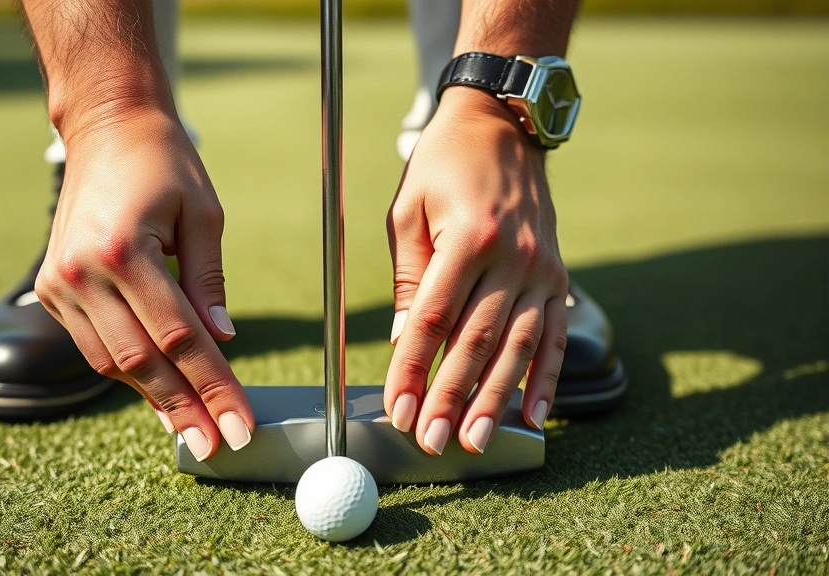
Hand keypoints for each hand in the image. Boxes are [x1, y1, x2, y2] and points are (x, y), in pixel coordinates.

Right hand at [35, 110, 253, 460]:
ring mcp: (60, 284)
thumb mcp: (203, 214)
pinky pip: (95, 346)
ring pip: (112, 362)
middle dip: (185, 408)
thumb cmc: (164, 164)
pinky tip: (161, 394)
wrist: (105, 130)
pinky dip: (130, 373)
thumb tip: (223, 341)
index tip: (240, 423)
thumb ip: (209, 281)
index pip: (178, 337)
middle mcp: (81, 273)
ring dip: (156, 398)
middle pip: (142, 361)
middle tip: (217, 444)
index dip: (213, 385)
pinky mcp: (53, 290)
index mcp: (122, 251)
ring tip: (193, 430)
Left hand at [384, 87, 568, 455]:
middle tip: (433, 441)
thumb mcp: (408, 212)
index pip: (434, 319)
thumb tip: (407, 343)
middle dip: (452, 397)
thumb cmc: (442, 167)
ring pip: (518, 346)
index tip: (398, 409)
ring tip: (479, 442)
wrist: (502, 124)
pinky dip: (546, 379)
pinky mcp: (558, 275)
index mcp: (467, 237)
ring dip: (496, 400)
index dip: (414, 369)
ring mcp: (541, 268)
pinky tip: (535, 416)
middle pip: (476, 340)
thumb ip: (410, 279)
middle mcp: (511, 256)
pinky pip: (554, 336)